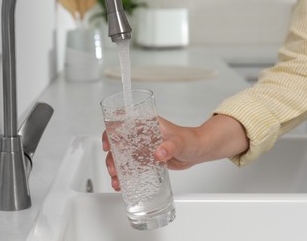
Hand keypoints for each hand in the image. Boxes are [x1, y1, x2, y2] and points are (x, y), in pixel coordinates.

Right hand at [102, 115, 248, 190]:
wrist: (198, 151)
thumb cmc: (190, 140)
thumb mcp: (180, 142)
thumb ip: (171, 146)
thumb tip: (159, 153)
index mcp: (147, 123)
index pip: (123, 123)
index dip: (111, 132)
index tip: (108, 144)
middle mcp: (142, 134)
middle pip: (119, 142)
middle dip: (112, 157)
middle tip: (113, 169)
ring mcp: (143, 147)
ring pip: (123, 156)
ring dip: (116, 168)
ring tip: (117, 181)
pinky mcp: (146, 158)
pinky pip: (131, 165)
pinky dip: (125, 174)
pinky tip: (122, 183)